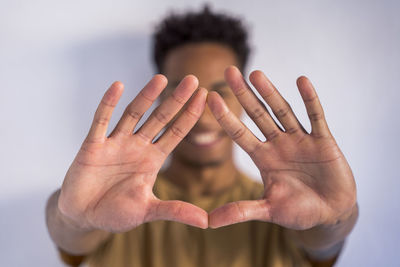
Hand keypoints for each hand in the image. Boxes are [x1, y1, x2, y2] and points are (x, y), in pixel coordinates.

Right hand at [58, 75, 207, 232]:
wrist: (84, 215)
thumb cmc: (116, 212)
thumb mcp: (148, 210)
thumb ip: (175, 211)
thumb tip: (207, 223)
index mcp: (153, 159)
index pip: (177, 132)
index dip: (190, 115)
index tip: (206, 96)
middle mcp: (137, 146)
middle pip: (160, 118)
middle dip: (176, 100)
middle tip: (194, 79)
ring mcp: (116, 143)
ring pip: (134, 114)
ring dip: (147, 97)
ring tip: (162, 78)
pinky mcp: (94, 145)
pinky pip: (101, 120)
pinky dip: (108, 104)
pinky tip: (118, 86)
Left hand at [207, 66, 355, 229]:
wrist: (330, 213)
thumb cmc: (298, 211)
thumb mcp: (268, 210)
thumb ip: (241, 211)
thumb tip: (208, 222)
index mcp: (263, 158)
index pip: (239, 134)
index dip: (226, 117)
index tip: (209, 98)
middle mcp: (278, 144)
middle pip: (258, 115)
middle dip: (244, 95)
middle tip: (228, 72)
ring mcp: (300, 140)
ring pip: (283, 111)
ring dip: (271, 92)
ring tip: (256, 73)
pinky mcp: (323, 140)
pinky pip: (316, 116)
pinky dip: (310, 100)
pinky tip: (301, 81)